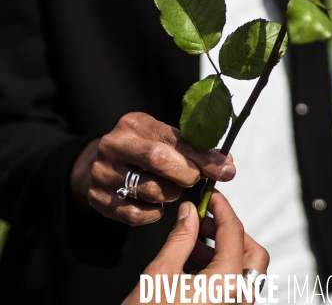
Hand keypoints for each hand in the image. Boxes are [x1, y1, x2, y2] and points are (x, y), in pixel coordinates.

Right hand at [70, 112, 235, 224]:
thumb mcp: (164, 139)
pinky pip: (136, 214)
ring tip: (168, 188)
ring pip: (151, 190)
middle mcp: (114, 144)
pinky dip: (153, 213)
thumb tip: (227, 166)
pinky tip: (153, 203)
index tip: (226, 170)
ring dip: (170, 194)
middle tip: (192, 179)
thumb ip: (194, 150)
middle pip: (159, 159)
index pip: (174, 139)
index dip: (203, 156)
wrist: (99, 164)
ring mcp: (102, 172)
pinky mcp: (98, 198)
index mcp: (135, 123)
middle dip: (185, 174)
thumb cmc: (143, 150)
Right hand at [122, 191, 269, 304]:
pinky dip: (224, 271)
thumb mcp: (159, 274)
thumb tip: (189, 212)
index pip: (234, 232)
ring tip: (196, 241)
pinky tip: (196, 265)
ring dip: (227, 250)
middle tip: (206, 220)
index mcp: (226, 284)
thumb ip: (180, 238)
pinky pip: (237, 290)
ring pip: (247, 273)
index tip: (210, 197)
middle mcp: (240, 300)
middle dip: (232, 232)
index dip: (222, 209)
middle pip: (254, 254)